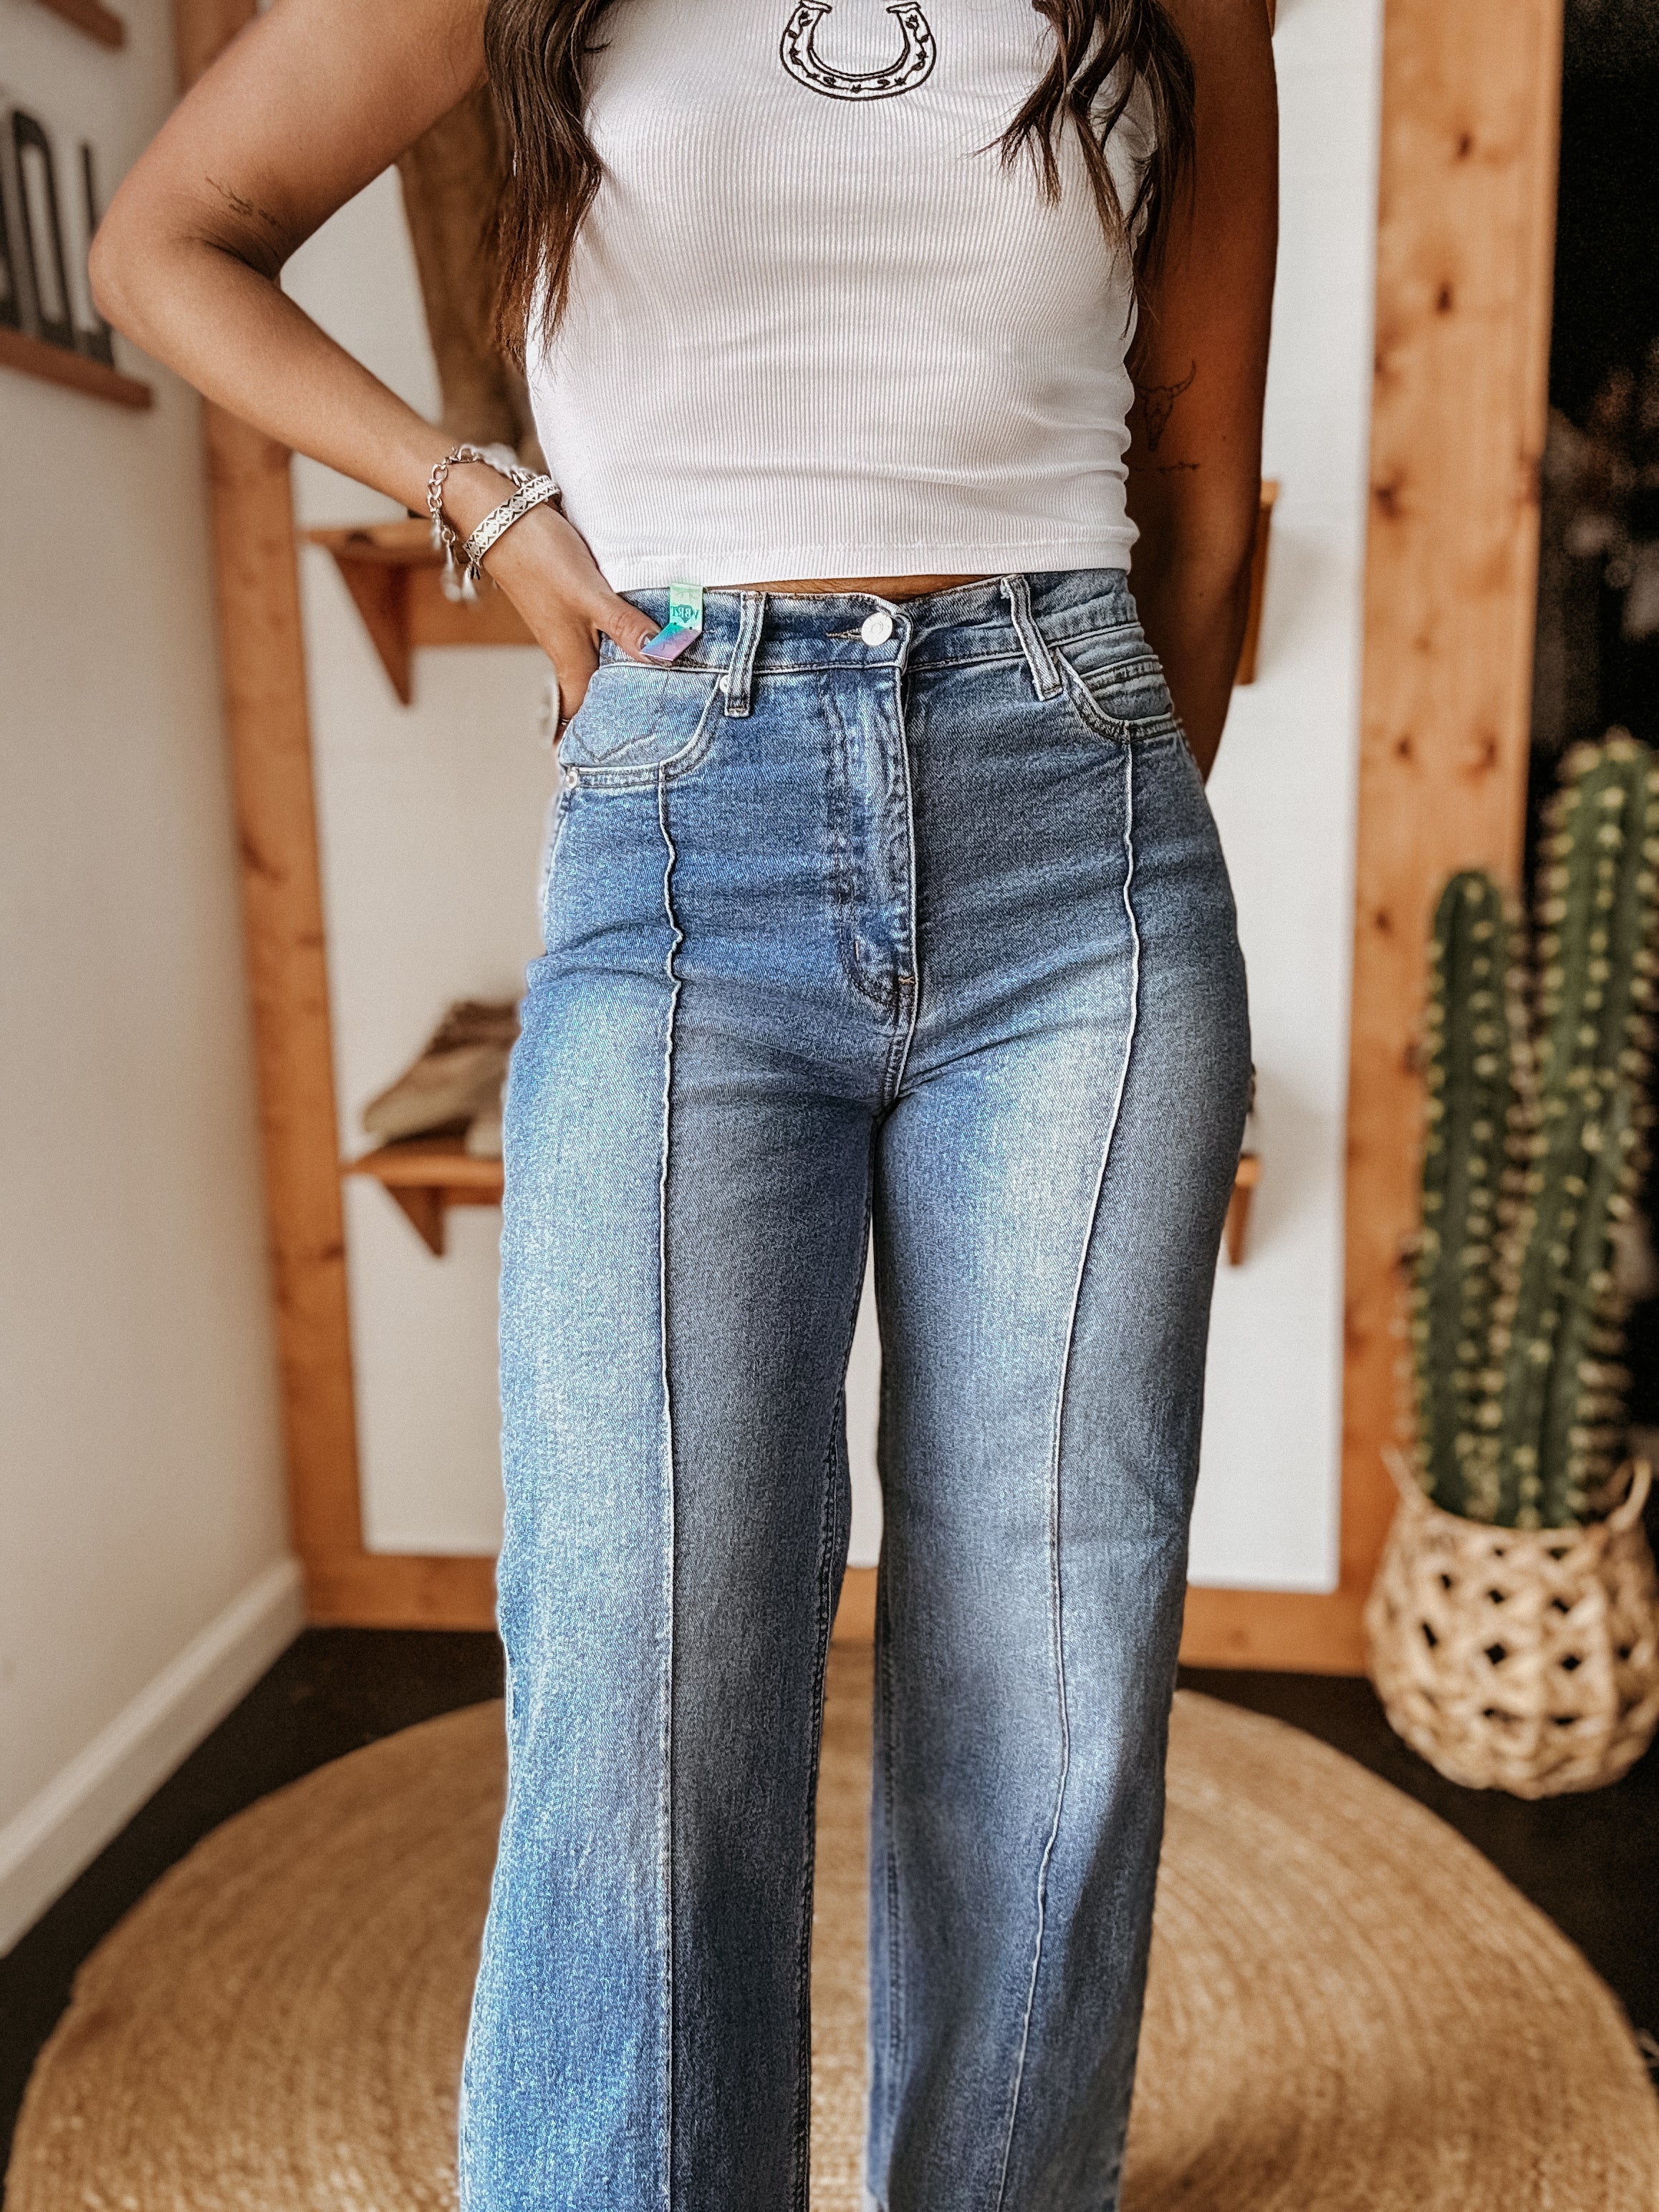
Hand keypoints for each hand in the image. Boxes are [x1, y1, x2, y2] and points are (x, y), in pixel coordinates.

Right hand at [442, 464, 657, 723]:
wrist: (498, 512)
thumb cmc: (538, 555)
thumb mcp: (590, 594)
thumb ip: (626, 626)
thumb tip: (664, 658)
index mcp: (571, 657)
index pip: (582, 712)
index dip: (589, 742)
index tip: (593, 771)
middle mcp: (569, 647)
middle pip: (594, 692)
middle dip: (610, 717)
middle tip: (642, 741)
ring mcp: (569, 625)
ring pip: (599, 663)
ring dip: (618, 681)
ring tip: (649, 700)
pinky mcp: (572, 602)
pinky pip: (600, 636)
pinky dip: (619, 647)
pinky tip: (639, 643)